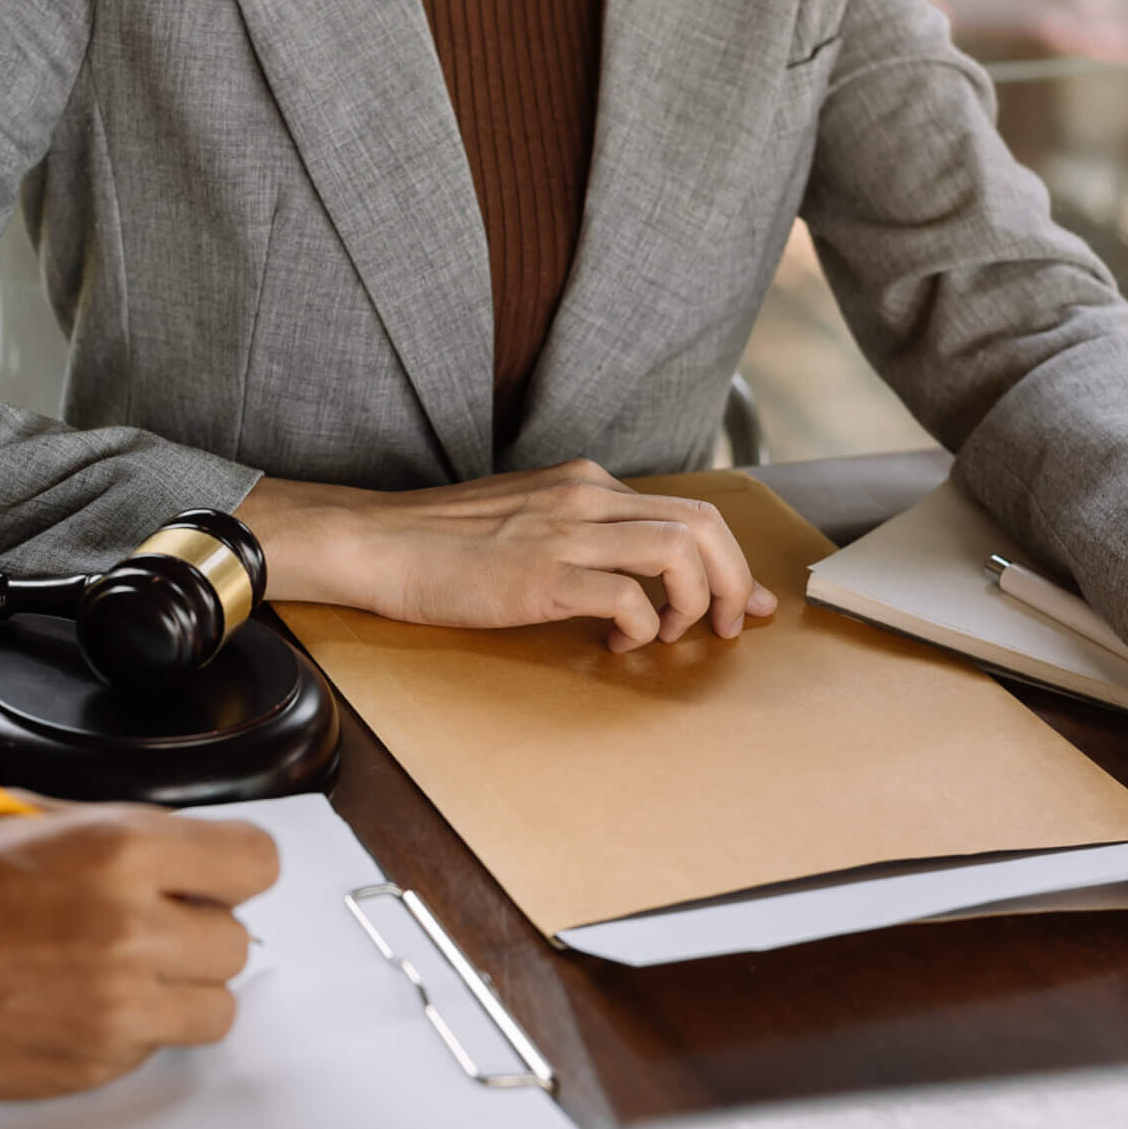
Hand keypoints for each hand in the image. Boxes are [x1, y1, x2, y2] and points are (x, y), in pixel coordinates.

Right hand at [0, 800, 278, 1099]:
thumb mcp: (16, 816)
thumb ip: (108, 832)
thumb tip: (170, 850)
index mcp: (117, 850)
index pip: (254, 862)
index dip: (231, 866)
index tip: (211, 871)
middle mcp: (129, 930)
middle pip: (236, 940)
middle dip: (198, 927)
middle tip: (146, 919)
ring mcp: (115, 1007)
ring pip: (213, 1007)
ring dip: (178, 987)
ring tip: (118, 968)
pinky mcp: (91, 1064)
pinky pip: (152, 1048)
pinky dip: (129, 1029)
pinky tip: (72, 1000)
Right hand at [237, 459, 773, 651]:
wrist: (380, 544)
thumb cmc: (442, 543)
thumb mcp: (526, 517)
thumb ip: (580, 533)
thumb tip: (630, 575)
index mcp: (586, 484)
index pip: (689, 509)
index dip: (732, 559)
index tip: (747, 599)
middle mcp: (587, 499)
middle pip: (703, 525)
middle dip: (734, 581)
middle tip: (730, 625)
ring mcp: (566, 535)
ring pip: (679, 552)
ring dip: (697, 602)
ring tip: (676, 635)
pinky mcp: (542, 577)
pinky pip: (627, 598)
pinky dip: (643, 627)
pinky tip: (621, 645)